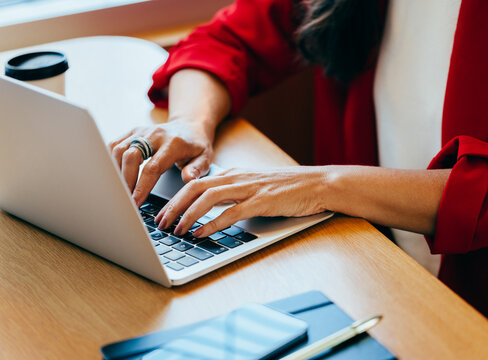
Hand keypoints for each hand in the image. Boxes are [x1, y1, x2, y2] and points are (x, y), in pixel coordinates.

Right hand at [109, 119, 213, 206]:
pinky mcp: (133, 131)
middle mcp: (156, 134)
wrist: (190, 126)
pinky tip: (114, 175)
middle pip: (131, 156)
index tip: (135, 203)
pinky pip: (115, 144)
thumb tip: (188, 180)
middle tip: (124, 199)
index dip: (142, 187)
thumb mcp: (205, 158)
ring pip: (119, 149)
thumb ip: (196, 169)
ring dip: (115, 171)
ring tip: (118, 190)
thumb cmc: (197, 145)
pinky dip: (111, 160)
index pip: (153, 167)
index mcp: (174, 143)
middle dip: (125, 180)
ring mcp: (142, 131)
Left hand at [154, 167, 330, 237]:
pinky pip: (231, 212)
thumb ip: (233, 192)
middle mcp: (236, 178)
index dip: (174, 199)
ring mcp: (249, 189)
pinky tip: (202, 233)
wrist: (317, 183)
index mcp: (233, 174)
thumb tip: (210, 207)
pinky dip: (212, 223)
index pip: (195, 183)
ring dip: (188, 215)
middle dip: (173, 206)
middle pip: (195, 188)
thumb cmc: (287, 187)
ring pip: (208, 198)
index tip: (162, 213)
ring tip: (177, 230)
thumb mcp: (254, 185)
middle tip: (160, 224)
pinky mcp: (262, 202)